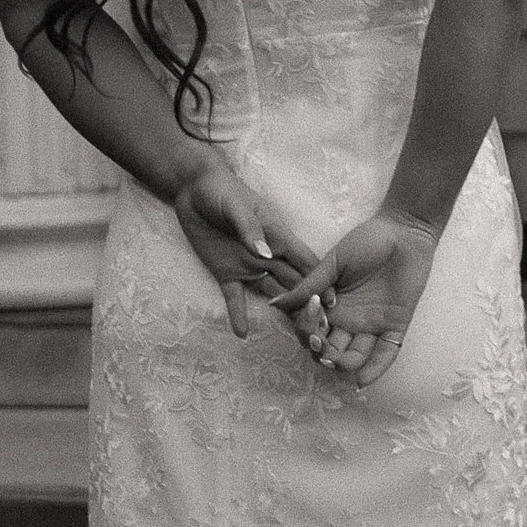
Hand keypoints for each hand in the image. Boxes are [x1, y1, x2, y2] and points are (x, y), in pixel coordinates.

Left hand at [169, 159, 307, 339]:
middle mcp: (268, 255)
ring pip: (272, 293)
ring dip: (283, 312)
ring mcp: (248, 266)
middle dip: (307, 304)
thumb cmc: (221, 189)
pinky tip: (242, 334)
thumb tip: (266, 255)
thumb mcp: (236, 205)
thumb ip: (250, 229)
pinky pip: (235, 298)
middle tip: (319, 329)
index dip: (319, 279)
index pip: (304, 261)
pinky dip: (239, 315)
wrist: (194, 189)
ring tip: (297, 337)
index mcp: (277, 236)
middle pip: (293, 283)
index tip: (333, 301)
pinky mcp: (226, 272)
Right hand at [276, 207, 439, 389]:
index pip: (311, 330)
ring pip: (353, 358)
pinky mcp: (396, 326)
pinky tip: (361, 380)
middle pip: (329, 350)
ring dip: (342, 365)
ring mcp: (372, 325)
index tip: (312, 310)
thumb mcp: (333, 262)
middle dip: (321, 352)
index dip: (306, 329)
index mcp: (331, 305)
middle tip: (319, 341)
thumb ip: (308, 286)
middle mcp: (349, 320)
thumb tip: (274, 304)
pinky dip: (374, 370)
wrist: (404, 230)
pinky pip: (386, 355)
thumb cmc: (367, 240)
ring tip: (337, 361)